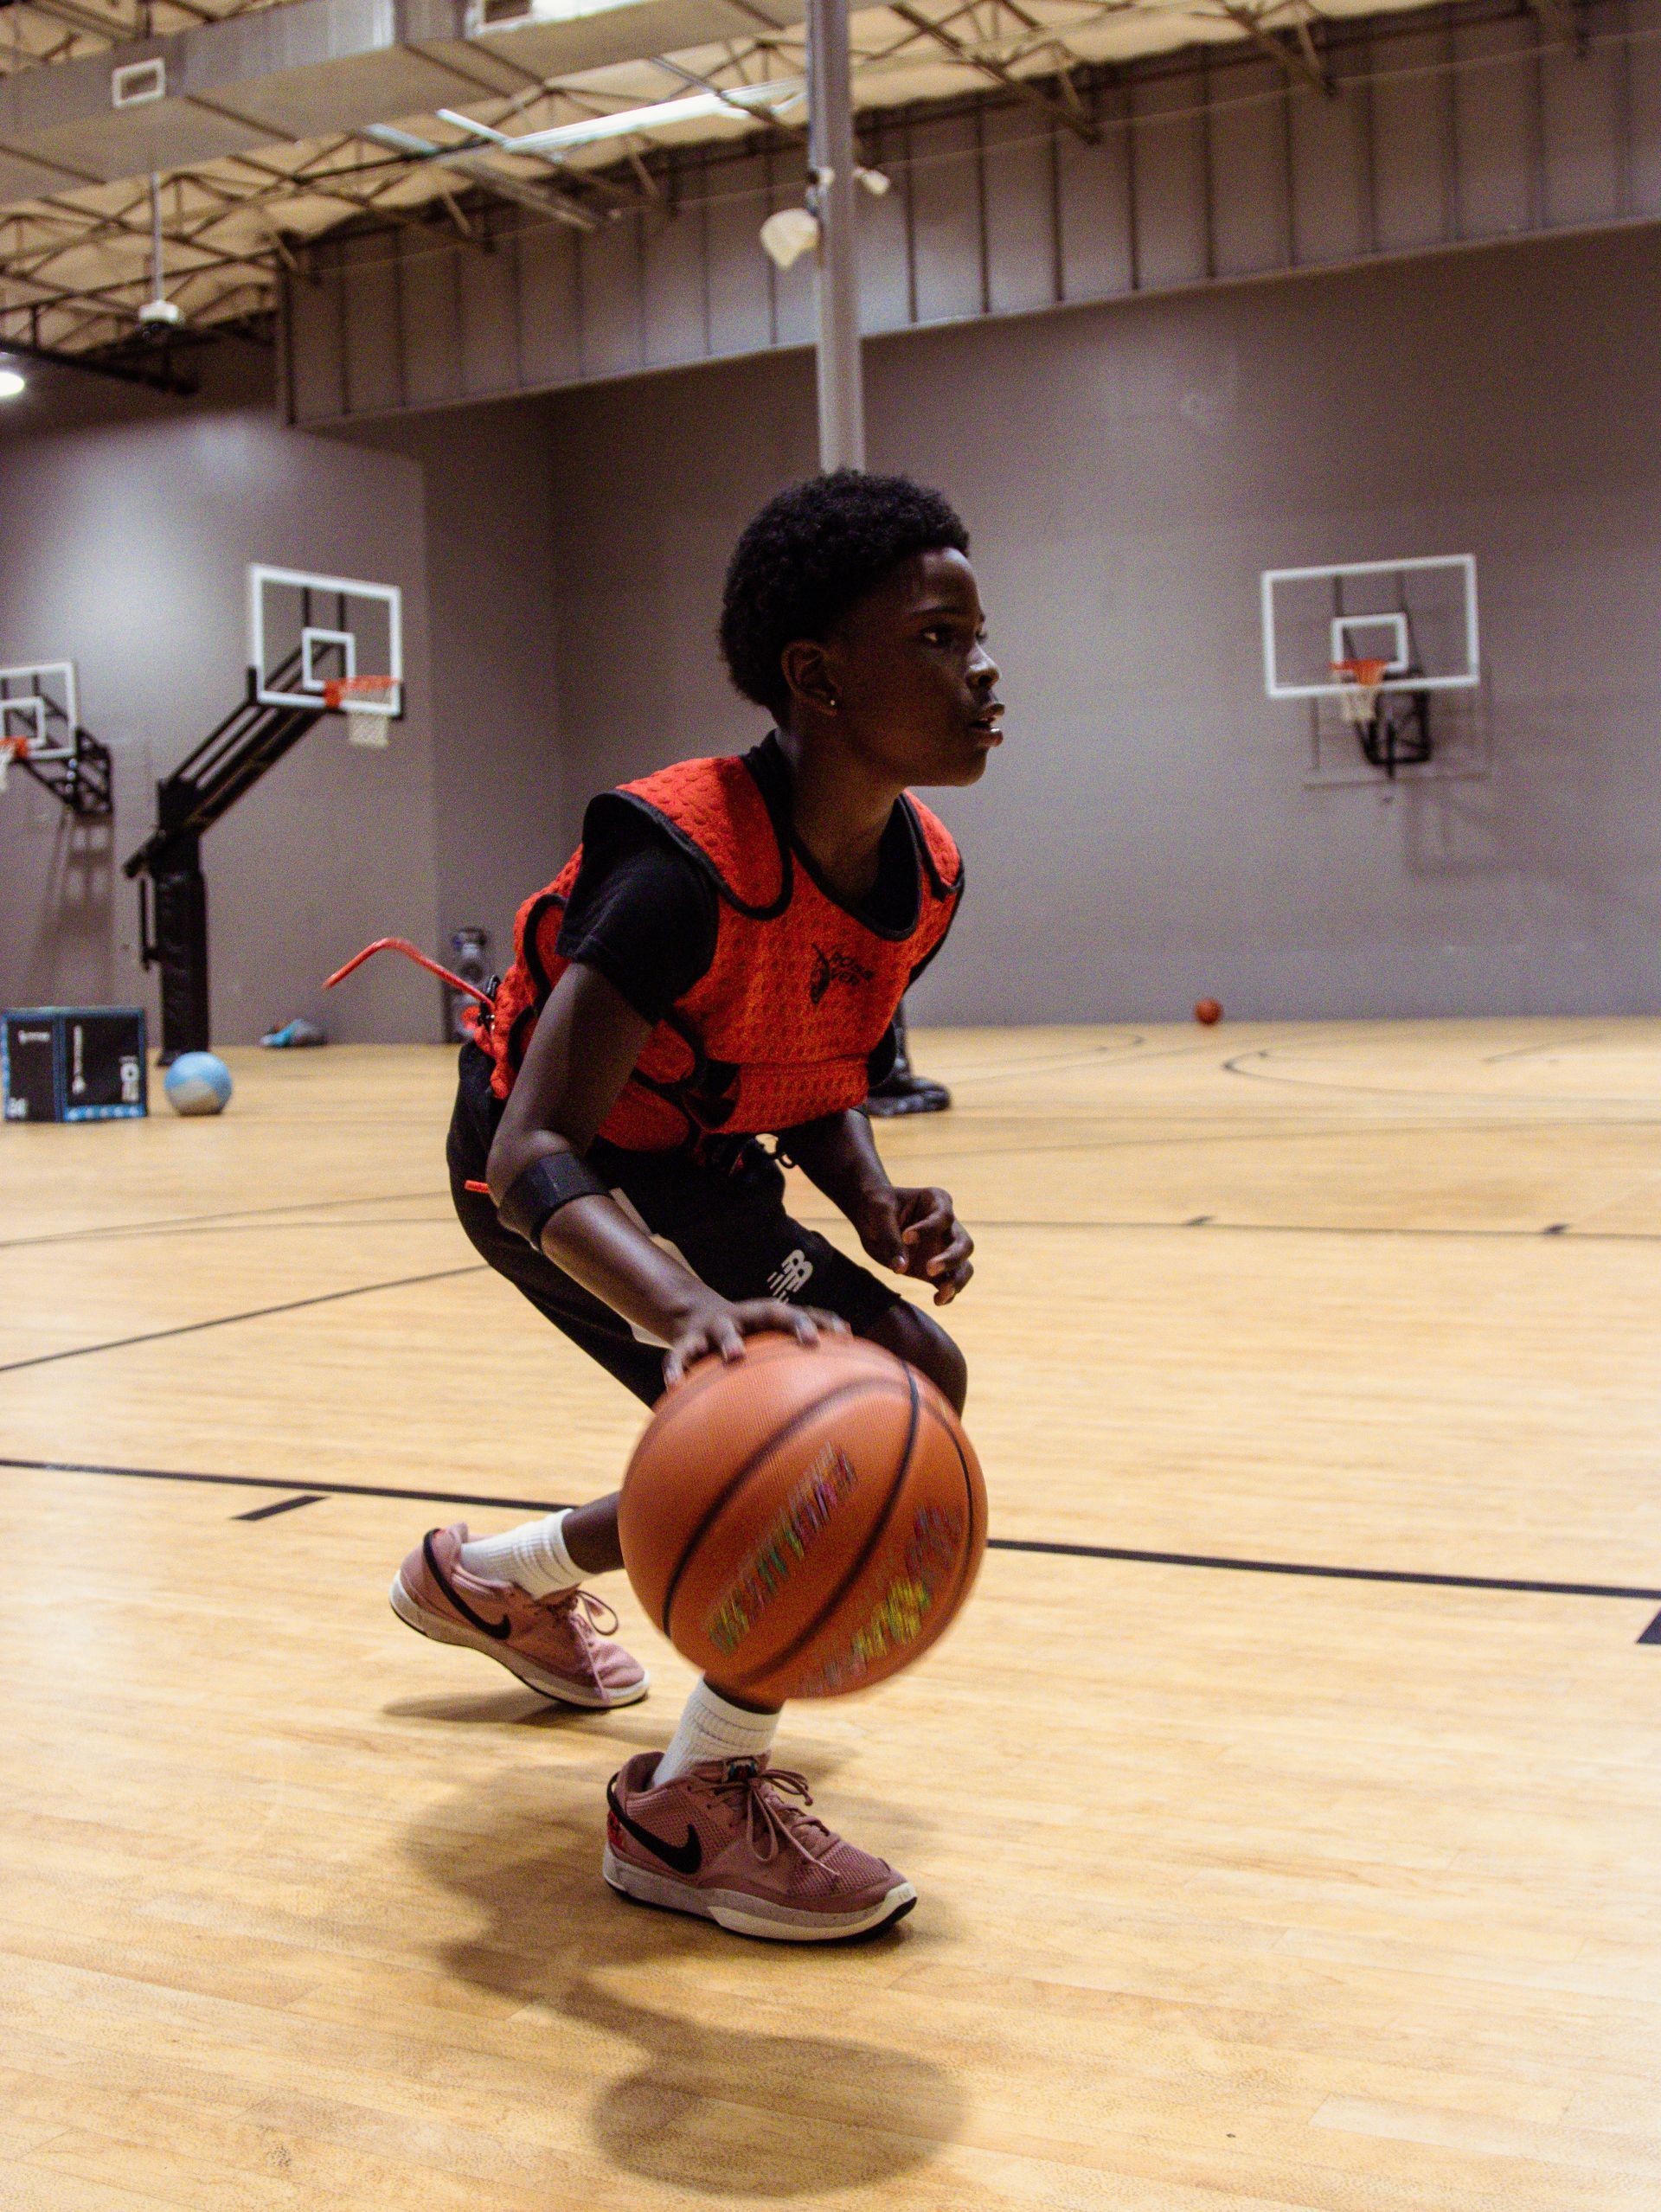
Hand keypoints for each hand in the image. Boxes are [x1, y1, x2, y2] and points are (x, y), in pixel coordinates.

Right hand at [663, 1297, 849, 1384]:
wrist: (692, 1314)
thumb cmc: (742, 1336)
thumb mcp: (763, 1339)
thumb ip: (793, 1354)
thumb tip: (836, 1380)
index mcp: (766, 1316)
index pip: (801, 1312)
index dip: (822, 1321)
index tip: (844, 1334)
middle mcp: (745, 1316)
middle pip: (772, 1311)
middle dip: (794, 1322)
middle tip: (811, 1340)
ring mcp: (715, 1327)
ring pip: (724, 1329)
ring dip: (731, 1340)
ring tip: (735, 1356)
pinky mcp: (687, 1340)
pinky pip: (679, 1354)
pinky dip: (675, 1368)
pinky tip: (673, 1386)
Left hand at [854, 1185, 974, 1304]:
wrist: (870, 1216)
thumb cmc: (877, 1206)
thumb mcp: (879, 1213)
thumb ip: (890, 1237)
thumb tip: (901, 1269)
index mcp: (937, 1201)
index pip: (943, 1217)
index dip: (928, 1229)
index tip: (906, 1237)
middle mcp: (947, 1225)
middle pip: (964, 1243)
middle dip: (951, 1258)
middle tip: (929, 1269)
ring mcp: (944, 1247)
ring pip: (964, 1266)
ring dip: (956, 1280)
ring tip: (941, 1294)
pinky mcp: (937, 1268)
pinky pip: (950, 1282)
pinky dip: (947, 1294)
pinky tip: (937, 1301)